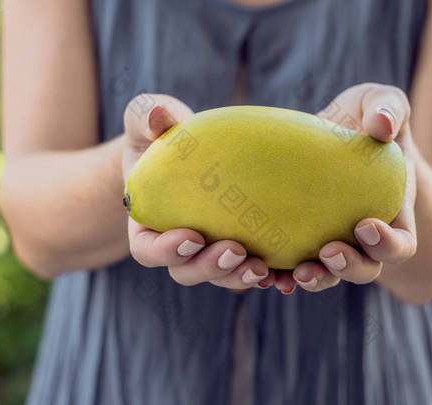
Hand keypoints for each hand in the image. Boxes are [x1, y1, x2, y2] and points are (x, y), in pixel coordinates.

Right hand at [122, 94, 279, 290]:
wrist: (196, 146)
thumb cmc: (166, 133)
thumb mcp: (149, 119)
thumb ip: (145, 115)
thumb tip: (155, 116)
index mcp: (150, 225)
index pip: (148, 250)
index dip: (165, 251)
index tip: (191, 235)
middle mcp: (179, 246)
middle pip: (186, 271)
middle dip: (208, 268)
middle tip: (235, 251)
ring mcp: (210, 250)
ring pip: (220, 277)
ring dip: (239, 276)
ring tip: (263, 267)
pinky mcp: (241, 247)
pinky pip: (250, 268)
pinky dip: (268, 273)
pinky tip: (286, 269)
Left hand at [287, 83, 417, 291]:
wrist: (336, 131)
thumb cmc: (364, 118)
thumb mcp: (380, 101)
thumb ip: (389, 108)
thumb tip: (381, 126)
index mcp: (391, 212)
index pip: (401, 244)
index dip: (388, 244)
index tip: (365, 224)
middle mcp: (362, 236)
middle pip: (365, 269)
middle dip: (348, 268)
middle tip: (327, 252)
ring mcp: (332, 240)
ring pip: (328, 276)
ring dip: (313, 279)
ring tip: (292, 275)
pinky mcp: (301, 238)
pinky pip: (292, 265)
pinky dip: (280, 273)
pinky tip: (262, 271)